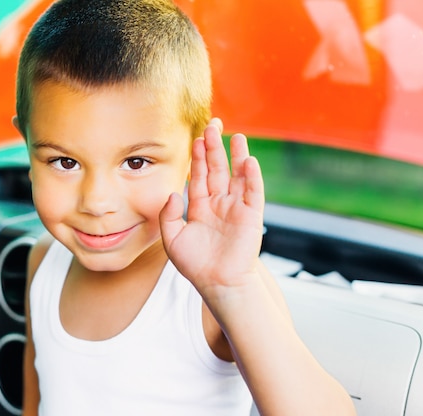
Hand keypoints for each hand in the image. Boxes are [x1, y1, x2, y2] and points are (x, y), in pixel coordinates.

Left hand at [160, 118, 264, 293]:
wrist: (218, 283)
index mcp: (201, 207)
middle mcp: (219, 203)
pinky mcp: (252, 215)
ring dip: (237, 155)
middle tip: (213, 125)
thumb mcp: (172, 239)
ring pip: (237, 175)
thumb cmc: (195, 265)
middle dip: (215, 147)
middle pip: (218, 169)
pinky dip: (252, 176)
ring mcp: (236, 208)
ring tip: (235, 135)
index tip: (196, 138)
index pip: (199, 176)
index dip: (198, 157)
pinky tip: (248, 160)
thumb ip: (169, 215)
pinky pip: (253, 192)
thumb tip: (173, 192)